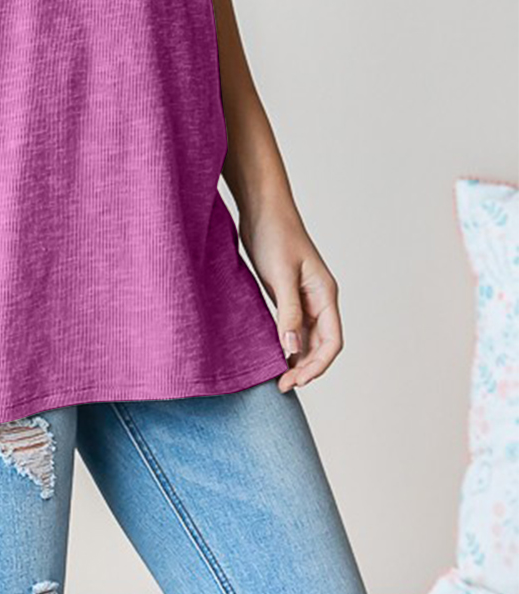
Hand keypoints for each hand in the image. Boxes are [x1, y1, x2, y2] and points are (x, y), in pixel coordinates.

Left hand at [238, 202, 343, 391]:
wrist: (261, 208)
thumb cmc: (275, 234)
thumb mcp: (281, 274)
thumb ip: (288, 311)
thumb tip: (293, 348)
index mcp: (325, 294)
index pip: (332, 342)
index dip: (318, 366)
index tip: (296, 380)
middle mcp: (318, 299)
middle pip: (321, 345)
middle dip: (305, 368)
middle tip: (282, 385)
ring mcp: (303, 298)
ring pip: (307, 339)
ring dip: (296, 359)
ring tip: (277, 377)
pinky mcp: (286, 294)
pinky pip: (291, 327)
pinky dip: (285, 343)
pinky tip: (271, 353)